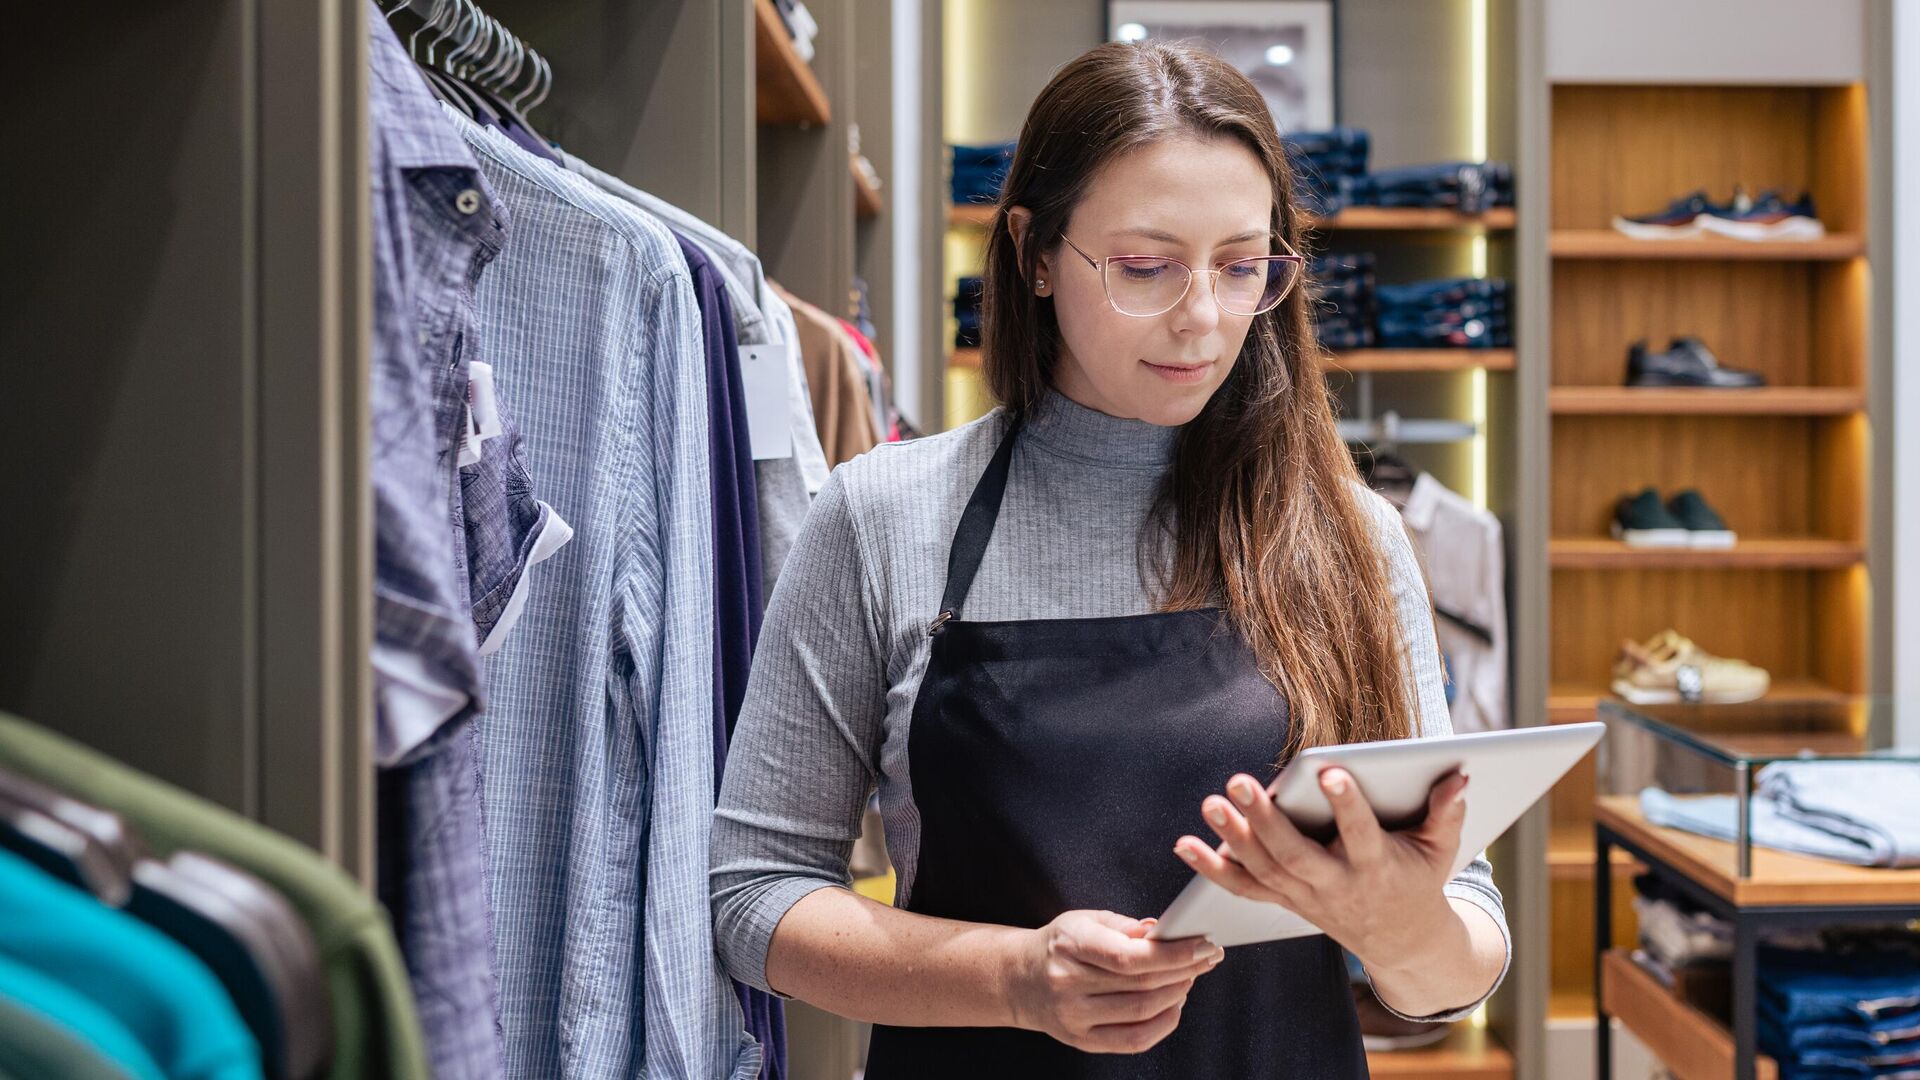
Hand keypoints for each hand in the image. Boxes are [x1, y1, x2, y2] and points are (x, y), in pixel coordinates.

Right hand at [1005, 909, 1224, 1053]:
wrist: (1021, 979)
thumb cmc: (1059, 945)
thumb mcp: (1084, 920)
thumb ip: (1123, 925)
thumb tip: (1162, 932)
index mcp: (1070, 946)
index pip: (1129, 956)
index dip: (1173, 953)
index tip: (1203, 944)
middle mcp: (1068, 984)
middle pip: (1141, 984)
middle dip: (1184, 970)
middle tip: (1206, 957)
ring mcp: (1074, 1017)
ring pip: (1142, 1012)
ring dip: (1177, 993)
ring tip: (1190, 976)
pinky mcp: (1082, 1041)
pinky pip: (1134, 1040)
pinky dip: (1164, 1022)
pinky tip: (1174, 1004)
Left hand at [1173, 767, 1469, 974]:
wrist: (1402, 941)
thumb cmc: (1419, 879)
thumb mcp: (1441, 850)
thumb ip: (1447, 813)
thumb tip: (1458, 776)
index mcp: (1377, 867)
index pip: (1361, 834)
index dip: (1347, 806)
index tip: (1331, 772)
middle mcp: (1337, 885)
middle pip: (1296, 855)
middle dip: (1266, 821)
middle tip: (1238, 782)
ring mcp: (1307, 897)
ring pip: (1265, 871)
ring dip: (1233, 839)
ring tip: (1211, 804)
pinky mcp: (1286, 901)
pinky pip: (1244, 889)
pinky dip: (1213, 870)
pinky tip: (1186, 844)